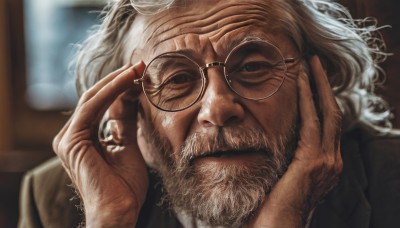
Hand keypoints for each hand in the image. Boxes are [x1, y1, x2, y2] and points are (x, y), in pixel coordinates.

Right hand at [52, 62, 147, 226]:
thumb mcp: (128, 145)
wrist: (119, 211)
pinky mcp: (71, 142)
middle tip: (140, 65)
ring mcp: (68, 139)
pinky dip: (111, 92)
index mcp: (83, 138)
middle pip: (95, 98)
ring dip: (116, 81)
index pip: (100, 104)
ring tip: (137, 68)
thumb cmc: (124, 186)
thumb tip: (131, 96)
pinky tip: (127, 81)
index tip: (140, 74)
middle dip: (118, 79)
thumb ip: (124, 121)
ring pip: (92, 98)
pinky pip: (92, 108)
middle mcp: (71, 136)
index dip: (120, 87)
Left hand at [248, 56, 342, 226]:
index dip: (321, 100)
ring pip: (327, 113)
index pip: (327, 125)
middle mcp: (332, 161)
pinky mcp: (313, 161)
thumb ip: (285, 158)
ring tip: (310, 64)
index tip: (310, 80)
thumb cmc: (272, 209)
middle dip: (324, 86)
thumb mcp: (282, 177)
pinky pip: (311, 122)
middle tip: (314, 63)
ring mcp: (326, 162)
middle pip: (333, 113)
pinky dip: (307, 100)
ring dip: (318, 86)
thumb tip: (270, 140)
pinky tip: (300, 82)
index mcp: (324, 165)